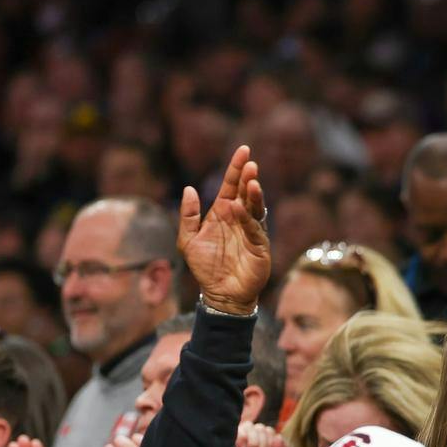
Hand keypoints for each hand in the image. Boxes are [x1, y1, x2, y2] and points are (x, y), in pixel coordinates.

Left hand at [178, 144, 270, 315]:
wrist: (219, 295)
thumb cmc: (205, 268)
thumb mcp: (187, 241)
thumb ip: (188, 216)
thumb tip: (189, 189)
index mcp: (222, 213)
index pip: (231, 186)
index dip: (236, 168)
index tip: (244, 151)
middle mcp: (239, 219)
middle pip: (245, 192)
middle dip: (248, 177)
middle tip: (250, 162)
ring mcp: (251, 232)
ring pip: (255, 207)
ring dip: (254, 194)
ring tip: (252, 181)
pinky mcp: (259, 247)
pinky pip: (254, 229)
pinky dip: (247, 218)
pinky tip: (239, 207)